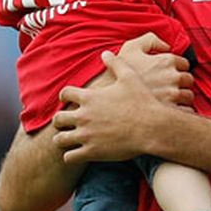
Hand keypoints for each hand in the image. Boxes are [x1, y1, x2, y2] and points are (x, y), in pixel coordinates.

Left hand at [53, 50, 181, 163]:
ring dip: (63, 139)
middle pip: (58, 119)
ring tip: (70, 140)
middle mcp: (83, 116)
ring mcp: (86, 135)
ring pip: (60, 140)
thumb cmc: (142, 101)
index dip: (65, 97)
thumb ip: (115, 64)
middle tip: (66, 123)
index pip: (64, 94)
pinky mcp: (92, 152)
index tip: (68, 101)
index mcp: (89, 98)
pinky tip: (78, 154)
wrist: (153, 127)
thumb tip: (105, 52)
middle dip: (60, 121)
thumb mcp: (130, 77)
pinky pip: (69, 157)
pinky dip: (71, 156)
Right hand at [117, 32, 194, 107]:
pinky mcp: (169, 111)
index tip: (171, 73)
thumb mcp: (131, 47)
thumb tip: (166, 46)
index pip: (185, 64)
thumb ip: (151, 40)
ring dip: (183, 97)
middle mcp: (173, 77)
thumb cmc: (118, 71)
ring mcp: (172, 95)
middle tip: (172, 86)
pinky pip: (186, 110)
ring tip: (172, 99)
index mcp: (167, 61)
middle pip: (189, 80)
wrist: (108, 95)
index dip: (178, 68)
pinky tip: (171, 110)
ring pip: (189, 96)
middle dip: (182, 82)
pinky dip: (182, 110)